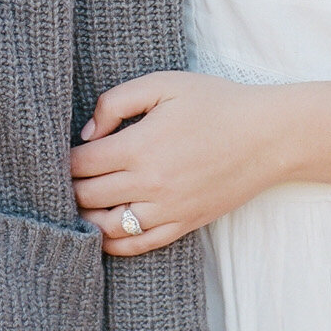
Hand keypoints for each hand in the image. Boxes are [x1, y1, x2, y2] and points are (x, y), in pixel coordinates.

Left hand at [70, 71, 289, 253]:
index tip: (62, 153)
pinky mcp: (184, 224)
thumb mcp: (163, 84)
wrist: (268, 136)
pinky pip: (138, 245)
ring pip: (106, 226)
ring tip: (78, 204)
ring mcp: (167, 209)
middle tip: (65, 177)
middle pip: (87, 196)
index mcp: (140, 146)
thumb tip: (86, 134)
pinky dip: (113, 242)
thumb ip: (115, 102)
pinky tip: (104, 230)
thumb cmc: (216, 103)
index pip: (81, 164)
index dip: (64, 159)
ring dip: (86, 216)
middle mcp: (149, 184)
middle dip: (70, 186)